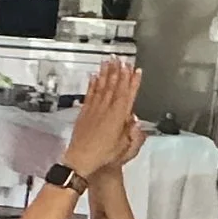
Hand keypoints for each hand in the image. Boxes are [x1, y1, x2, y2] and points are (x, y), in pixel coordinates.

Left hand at [62, 61, 143, 176]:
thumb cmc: (103, 155)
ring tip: (109, 61)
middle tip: (123, 59)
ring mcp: (94, 109)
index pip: (128, 94)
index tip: (136, 70)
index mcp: (118, 117)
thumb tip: (135, 119)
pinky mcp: (84, 112)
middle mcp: (106, 110)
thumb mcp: (125, 148)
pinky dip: (92, 84)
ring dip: (106, 73)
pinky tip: (94, 76)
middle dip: (120, 72)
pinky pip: (89, 94)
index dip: (133, 82)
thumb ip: (133, 133)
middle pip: (115, 86)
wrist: (81, 159)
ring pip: (102, 87)